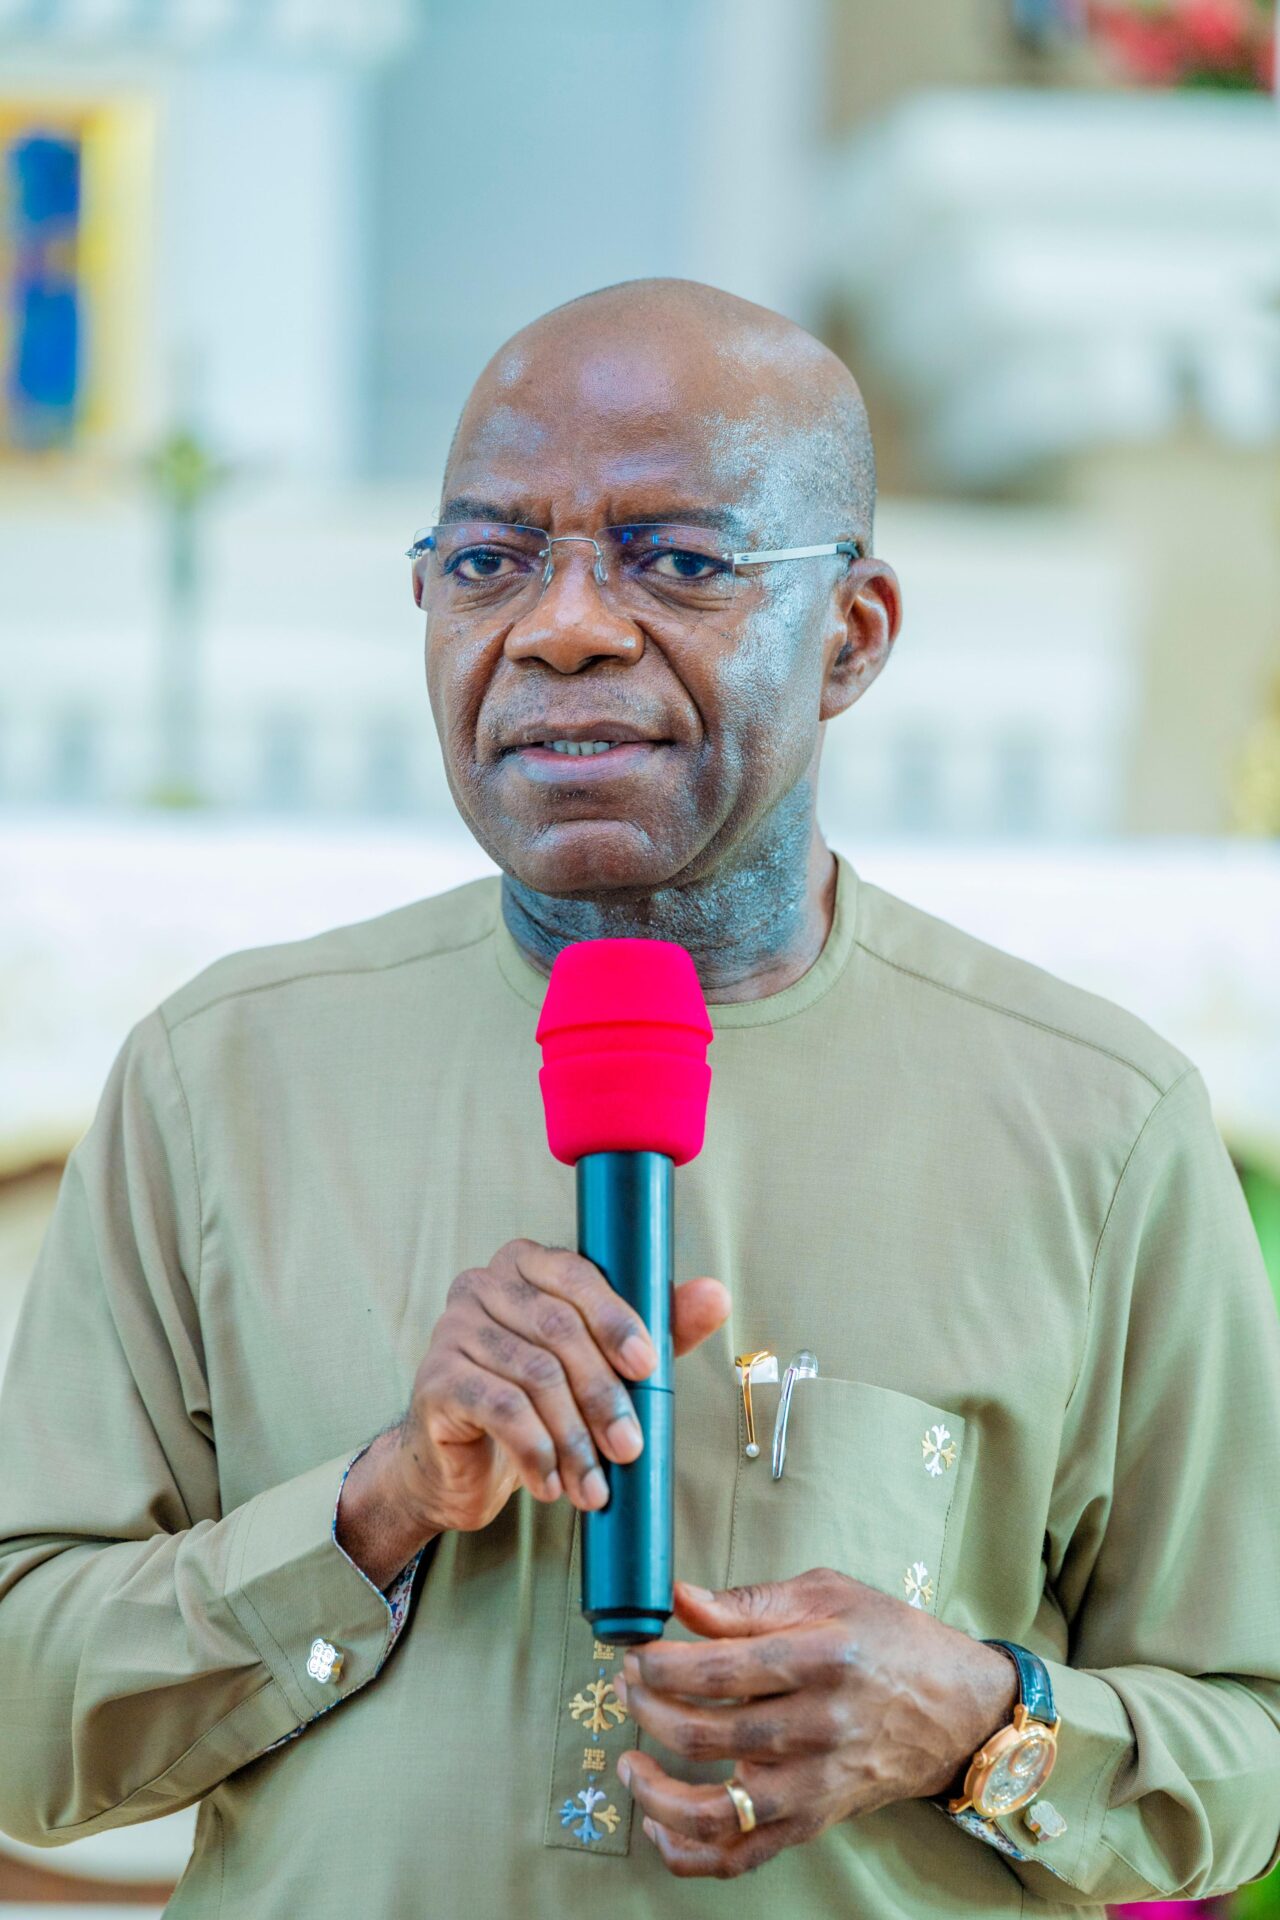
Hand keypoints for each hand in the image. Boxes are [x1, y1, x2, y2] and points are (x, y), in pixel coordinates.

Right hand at [391, 1239, 728, 1536]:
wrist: (463, 1466)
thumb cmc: (540, 1402)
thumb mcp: (605, 1363)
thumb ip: (658, 1328)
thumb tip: (716, 1294)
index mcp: (527, 1264)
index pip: (578, 1276)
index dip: (617, 1320)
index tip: (648, 1367)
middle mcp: (483, 1284)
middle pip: (559, 1330)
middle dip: (604, 1396)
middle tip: (629, 1450)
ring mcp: (452, 1329)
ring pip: (534, 1376)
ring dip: (574, 1439)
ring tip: (593, 1486)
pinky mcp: (434, 1380)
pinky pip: (499, 1408)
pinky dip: (535, 1452)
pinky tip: (550, 1485)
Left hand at [613, 1568, 1018, 1878]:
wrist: (955, 1711)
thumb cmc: (890, 1640)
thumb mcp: (827, 1594)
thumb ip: (748, 1602)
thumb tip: (679, 1599)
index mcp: (819, 1658)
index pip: (718, 1669)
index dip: (660, 1663)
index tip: (636, 1651)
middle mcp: (816, 1727)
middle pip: (704, 1734)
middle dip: (646, 1708)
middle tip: (629, 1685)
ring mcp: (813, 1785)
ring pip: (714, 1810)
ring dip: (653, 1790)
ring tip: (630, 1759)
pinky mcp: (811, 1822)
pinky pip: (739, 1856)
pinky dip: (688, 1853)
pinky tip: (659, 1825)